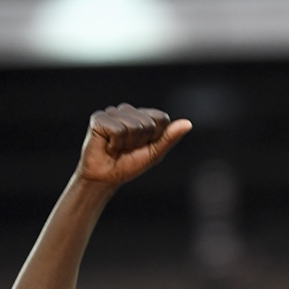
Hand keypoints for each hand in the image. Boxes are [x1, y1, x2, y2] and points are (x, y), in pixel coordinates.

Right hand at [77, 103, 191, 185]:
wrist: (105, 178)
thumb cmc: (128, 165)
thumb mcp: (154, 154)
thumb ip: (169, 138)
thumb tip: (188, 123)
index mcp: (144, 116)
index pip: (162, 118)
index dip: (155, 137)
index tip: (143, 147)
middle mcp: (129, 111)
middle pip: (148, 124)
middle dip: (140, 143)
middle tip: (126, 150)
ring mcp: (113, 112)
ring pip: (133, 126)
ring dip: (127, 145)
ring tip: (116, 148)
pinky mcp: (99, 118)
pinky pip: (118, 130)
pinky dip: (115, 145)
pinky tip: (107, 147)